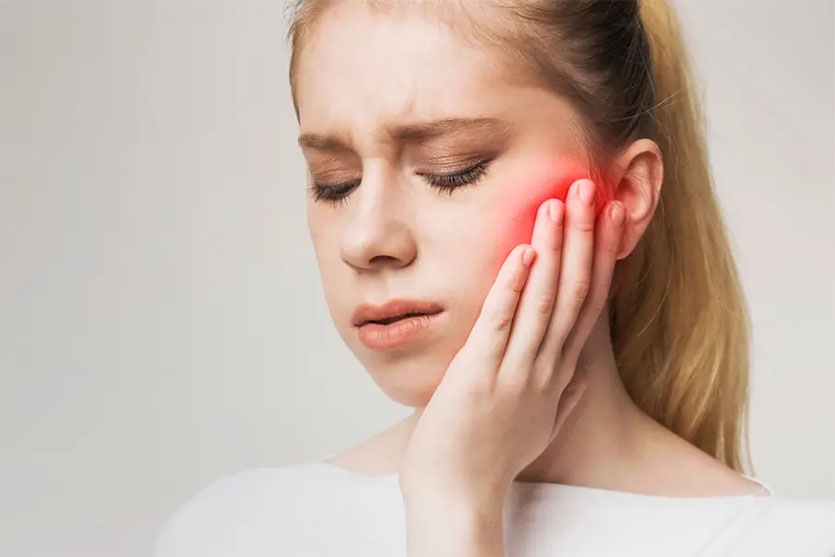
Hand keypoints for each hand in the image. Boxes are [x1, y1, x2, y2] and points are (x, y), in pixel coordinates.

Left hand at [398, 178, 625, 509]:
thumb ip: (562, 397)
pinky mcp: (482, 376)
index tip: (612, 217)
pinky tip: (522, 252)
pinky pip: (502, 324)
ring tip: (560, 201)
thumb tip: (577, 376)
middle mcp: (546, 368)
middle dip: (584, 237)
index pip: (590, 305)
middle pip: (575, 292)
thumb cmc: (491, 458)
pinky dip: (513, 287)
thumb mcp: (537, 426)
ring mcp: (516, 372)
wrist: (458, 495)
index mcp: (558, 374)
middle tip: (590, 186)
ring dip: (554, 248)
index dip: (602, 258)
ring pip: (545, 301)